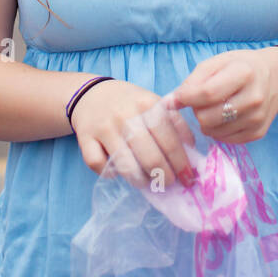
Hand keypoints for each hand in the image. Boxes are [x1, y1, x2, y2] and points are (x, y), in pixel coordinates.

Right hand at [70, 79, 196, 189]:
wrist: (91, 93)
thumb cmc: (130, 103)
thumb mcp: (153, 103)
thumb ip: (172, 122)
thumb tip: (192, 150)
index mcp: (147, 104)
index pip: (169, 138)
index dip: (181, 162)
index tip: (188, 176)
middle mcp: (126, 115)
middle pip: (151, 155)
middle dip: (164, 175)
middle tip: (169, 183)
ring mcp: (104, 127)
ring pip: (126, 165)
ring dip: (141, 180)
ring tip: (148, 182)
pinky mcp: (85, 138)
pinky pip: (99, 165)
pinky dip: (109, 173)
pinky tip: (118, 171)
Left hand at [171, 48, 277, 143]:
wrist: (274, 78)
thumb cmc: (240, 67)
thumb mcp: (217, 62)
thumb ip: (193, 81)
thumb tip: (172, 102)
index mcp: (243, 73)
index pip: (207, 93)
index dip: (187, 98)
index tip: (177, 98)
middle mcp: (254, 97)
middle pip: (208, 117)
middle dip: (197, 111)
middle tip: (201, 102)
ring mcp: (257, 118)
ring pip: (214, 132)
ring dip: (207, 121)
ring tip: (214, 108)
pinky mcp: (257, 133)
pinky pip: (225, 140)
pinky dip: (218, 130)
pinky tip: (224, 117)